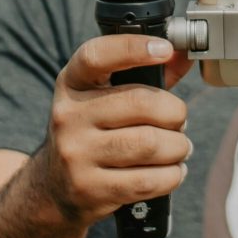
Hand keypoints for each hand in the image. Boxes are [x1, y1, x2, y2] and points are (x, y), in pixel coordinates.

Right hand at [41, 35, 193, 224]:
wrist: (54, 187)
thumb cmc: (94, 131)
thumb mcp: (106, 96)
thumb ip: (147, 74)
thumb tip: (184, 53)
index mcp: (71, 83)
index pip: (97, 56)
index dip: (133, 48)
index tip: (165, 49)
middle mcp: (69, 115)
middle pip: (140, 103)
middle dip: (175, 113)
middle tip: (179, 120)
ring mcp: (76, 154)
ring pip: (149, 143)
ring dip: (178, 146)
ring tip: (179, 147)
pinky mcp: (89, 189)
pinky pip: (147, 180)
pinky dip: (172, 175)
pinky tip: (173, 171)